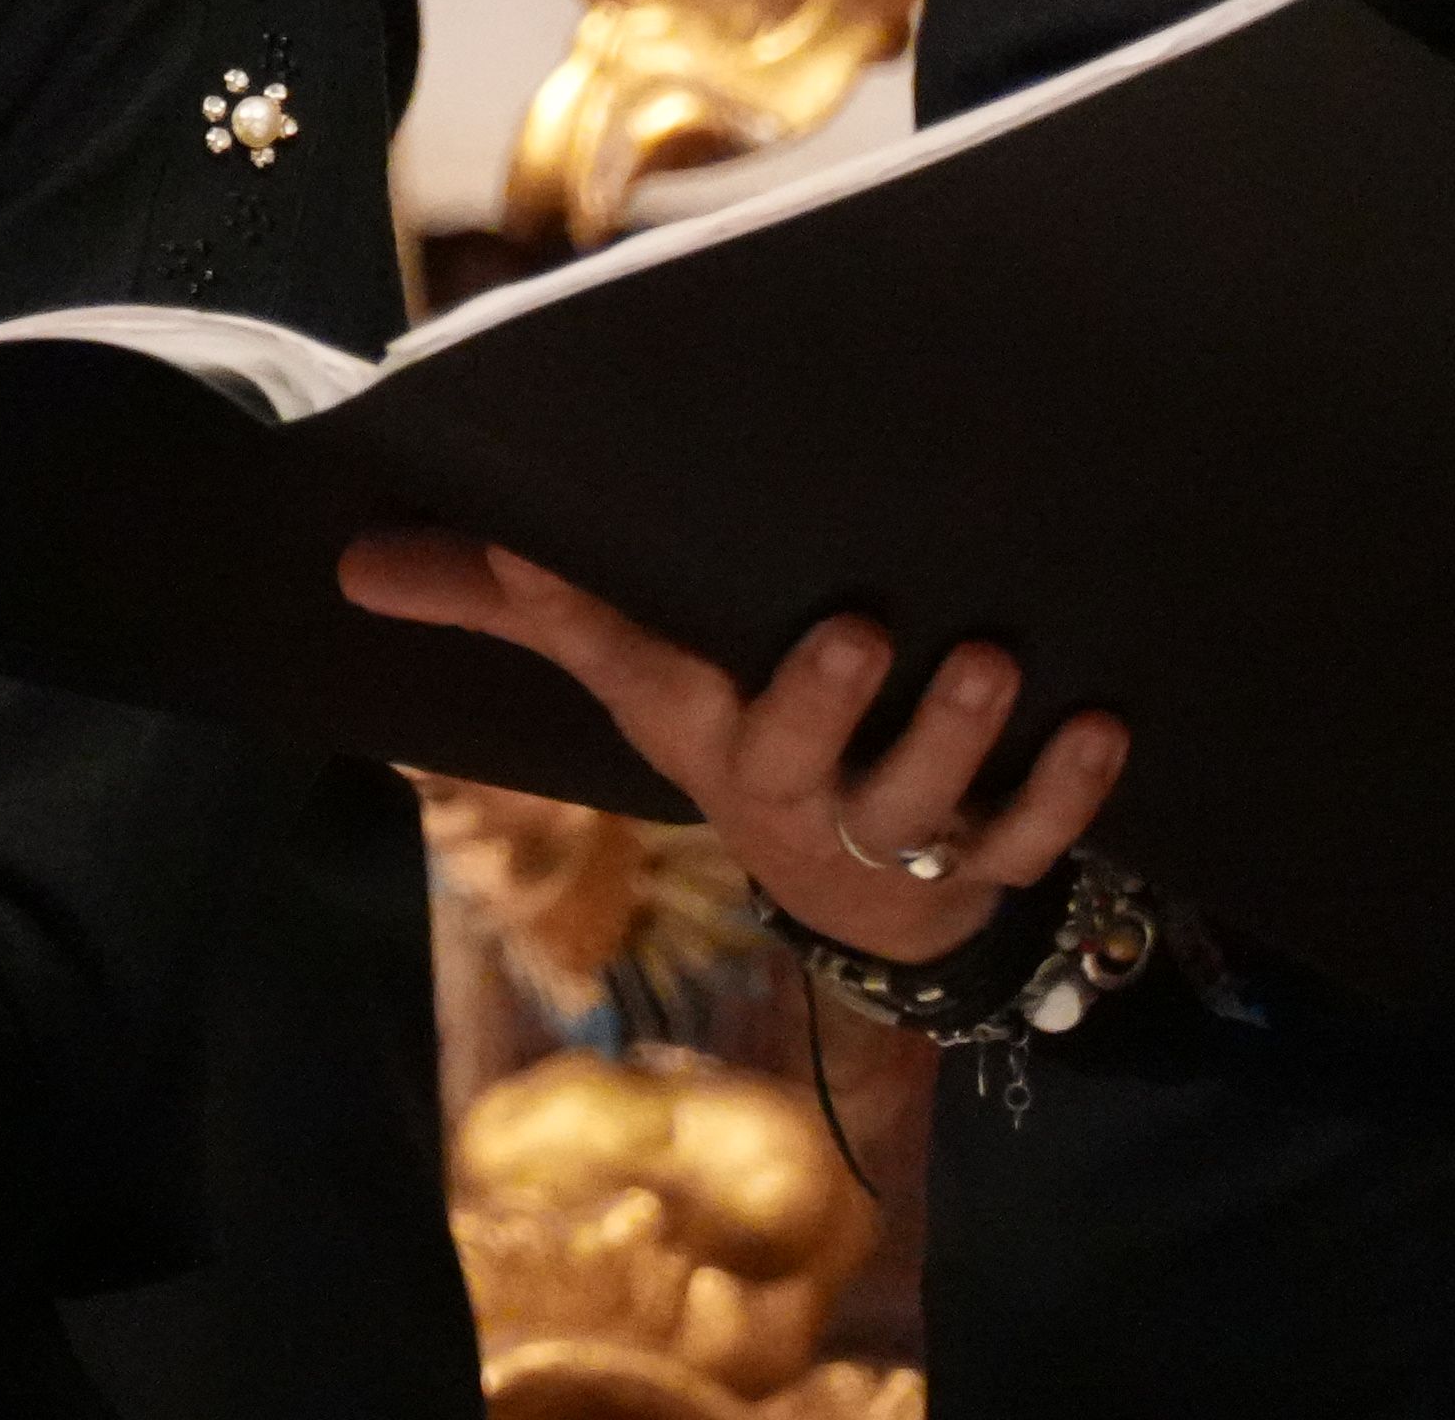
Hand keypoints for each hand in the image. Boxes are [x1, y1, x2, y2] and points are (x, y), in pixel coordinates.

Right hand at [343, 531, 1127, 965]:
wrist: (866, 902)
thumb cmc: (736, 732)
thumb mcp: (632, 673)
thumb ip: (507, 603)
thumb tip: (350, 558)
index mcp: (700, 730)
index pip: (626, 668)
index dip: (585, 619)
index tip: (542, 552)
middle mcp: (791, 791)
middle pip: (798, 758)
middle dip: (824, 699)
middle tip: (858, 625)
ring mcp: (894, 837)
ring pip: (923, 805)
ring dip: (958, 739)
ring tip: (988, 660)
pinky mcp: (990, 865)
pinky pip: (1034, 841)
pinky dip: (1069, 791)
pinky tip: (1104, 721)